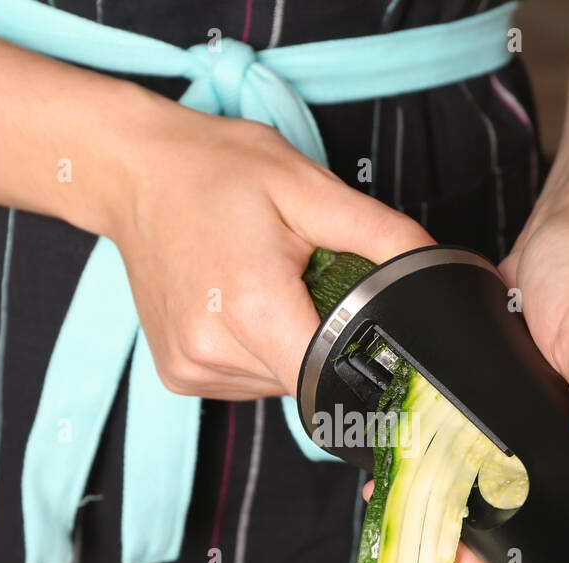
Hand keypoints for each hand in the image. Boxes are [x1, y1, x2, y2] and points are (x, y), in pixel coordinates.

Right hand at [106, 98, 431, 400]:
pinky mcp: (178, 375)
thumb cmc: (216, 170)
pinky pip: (245, 381)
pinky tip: (239, 306)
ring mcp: (191, 368)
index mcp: (252, 306)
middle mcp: (214, 349)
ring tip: (263, 286)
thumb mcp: (310, 187)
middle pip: (308, 380)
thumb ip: (381, 235)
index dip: (360, 353)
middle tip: (303, 280)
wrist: (133, 173)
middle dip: (323, 339)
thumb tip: (435, 269)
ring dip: (289, 346)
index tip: (365, 324)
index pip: (333, 371)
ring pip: (278, 385)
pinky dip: (257, 351)